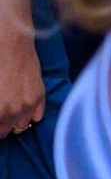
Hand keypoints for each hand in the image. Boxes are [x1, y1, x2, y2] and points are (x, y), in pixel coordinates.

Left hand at [0, 24, 42, 139]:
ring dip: (13, 122)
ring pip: (20, 127)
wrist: (10, 45)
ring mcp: (27, 105)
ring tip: (8, 112)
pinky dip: (30, 115)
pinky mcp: (39, 96)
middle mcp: (11, 112)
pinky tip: (22, 106)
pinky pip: (37, 117)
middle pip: (3, 133)